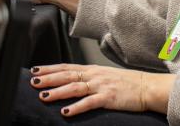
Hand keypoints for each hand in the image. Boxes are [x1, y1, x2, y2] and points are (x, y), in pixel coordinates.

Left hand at [31, 64, 174, 116]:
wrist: (147, 87)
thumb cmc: (127, 83)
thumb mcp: (105, 76)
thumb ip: (89, 77)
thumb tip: (71, 80)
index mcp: (92, 69)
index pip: (66, 67)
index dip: (50, 68)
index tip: (35, 70)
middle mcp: (94, 75)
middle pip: (67, 75)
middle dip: (48, 78)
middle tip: (32, 80)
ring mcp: (101, 85)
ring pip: (74, 87)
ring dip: (57, 92)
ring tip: (43, 96)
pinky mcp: (108, 97)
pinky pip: (89, 102)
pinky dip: (76, 107)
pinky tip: (65, 111)